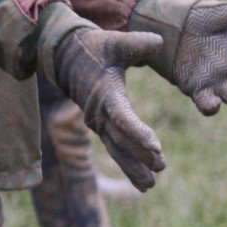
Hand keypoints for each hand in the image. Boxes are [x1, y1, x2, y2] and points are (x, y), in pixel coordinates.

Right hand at [53, 27, 166, 190]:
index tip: (156, 146)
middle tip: (161, 167)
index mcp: (105, 94)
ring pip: (117, 150)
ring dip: (133, 167)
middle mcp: (99, 113)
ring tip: (151, 184)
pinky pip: (115, 150)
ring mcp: (98, 123)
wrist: (66, 56)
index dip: (138, 133)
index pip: (122, 117)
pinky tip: (143, 182)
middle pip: (121, 140)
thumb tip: (159, 41)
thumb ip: (138, 43)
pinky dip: (128, 165)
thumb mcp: (116, 42)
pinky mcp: (100, 127)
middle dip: (140, 155)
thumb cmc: (95, 48)